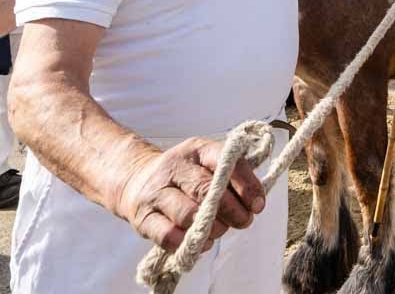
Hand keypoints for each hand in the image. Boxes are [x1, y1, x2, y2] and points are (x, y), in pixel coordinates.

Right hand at [112, 137, 265, 252]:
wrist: (136, 179)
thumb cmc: (186, 177)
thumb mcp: (209, 165)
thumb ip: (232, 178)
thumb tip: (255, 204)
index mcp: (196, 149)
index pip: (225, 161)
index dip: (246, 185)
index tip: (258, 205)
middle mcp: (173, 166)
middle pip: (206, 190)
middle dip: (232, 211)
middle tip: (243, 221)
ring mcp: (155, 192)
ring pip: (188, 215)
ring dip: (212, 229)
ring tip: (219, 230)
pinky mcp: (143, 218)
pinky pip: (169, 236)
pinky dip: (190, 244)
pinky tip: (200, 242)